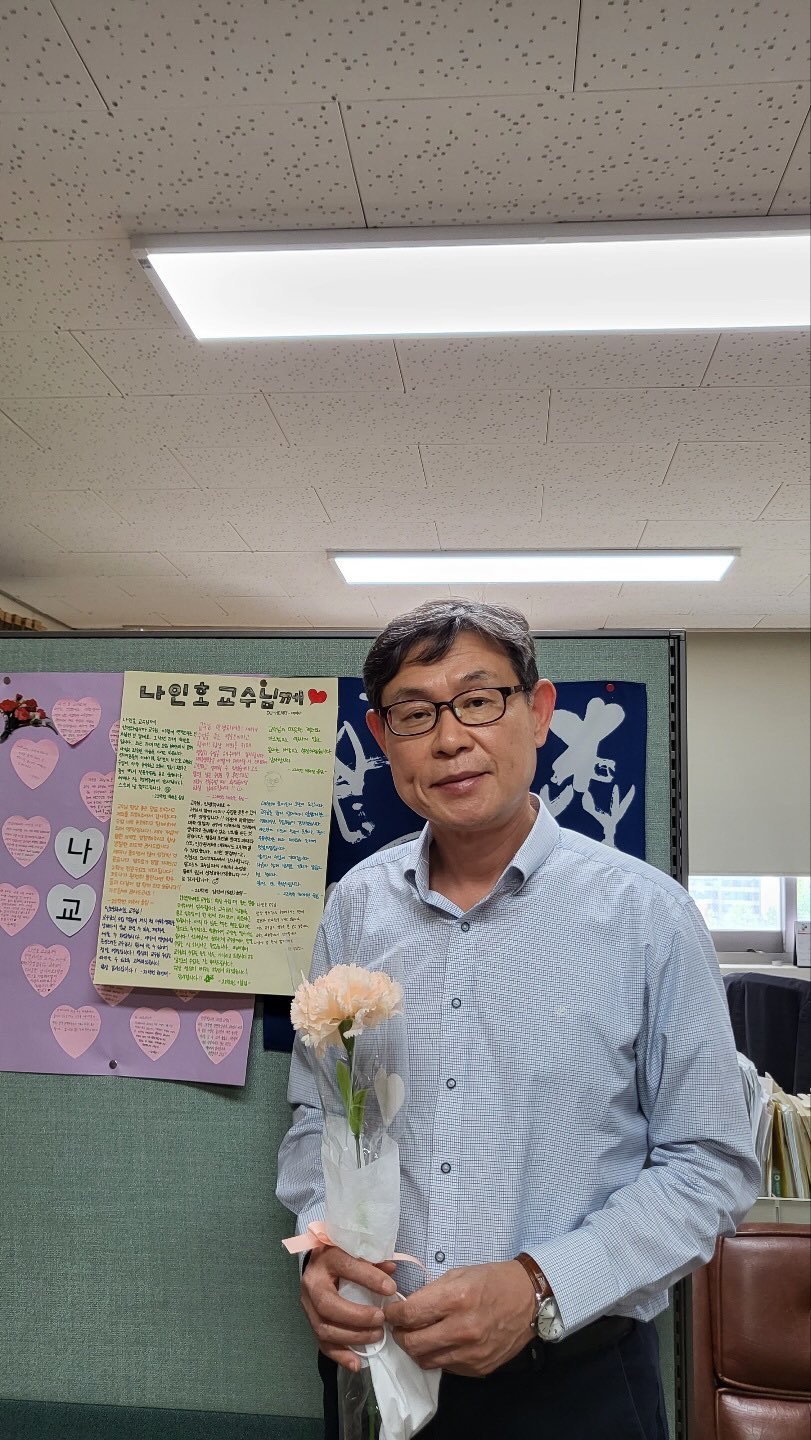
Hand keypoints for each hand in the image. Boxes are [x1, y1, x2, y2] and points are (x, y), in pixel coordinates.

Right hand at [300, 1247, 397, 1372]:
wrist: (317, 1262)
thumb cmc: (341, 1254)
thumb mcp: (355, 1249)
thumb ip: (374, 1260)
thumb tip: (392, 1271)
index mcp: (326, 1258)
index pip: (346, 1266)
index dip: (369, 1279)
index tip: (391, 1289)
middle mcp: (312, 1283)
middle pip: (328, 1305)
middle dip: (357, 1317)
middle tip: (381, 1319)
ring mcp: (308, 1306)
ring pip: (324, 1328)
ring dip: (353, 1337)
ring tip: (377, 1335)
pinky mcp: (311, 1323)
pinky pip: (322, 1344)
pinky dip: (341, 1355)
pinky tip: (357, 1363)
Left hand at [384, 1260, 535, 1376]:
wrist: (529, 1299)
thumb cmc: (492, 1280)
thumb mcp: (459, 1274)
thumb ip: (431, 1293)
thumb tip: (406, 1308)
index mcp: (457, 1299)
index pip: (410, 1314)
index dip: (393, 1314)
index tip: (390, 1312)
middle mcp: (463, 1329)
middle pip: (413, 1343)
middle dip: (400, 1334)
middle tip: (400, 1327)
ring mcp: (471, 1353)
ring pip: (426, 1360)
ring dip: (417, 1349)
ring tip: (420, 1335)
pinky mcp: (479, 1368)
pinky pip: (446, 1367)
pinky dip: (439, 1356)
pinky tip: (443, 1343)